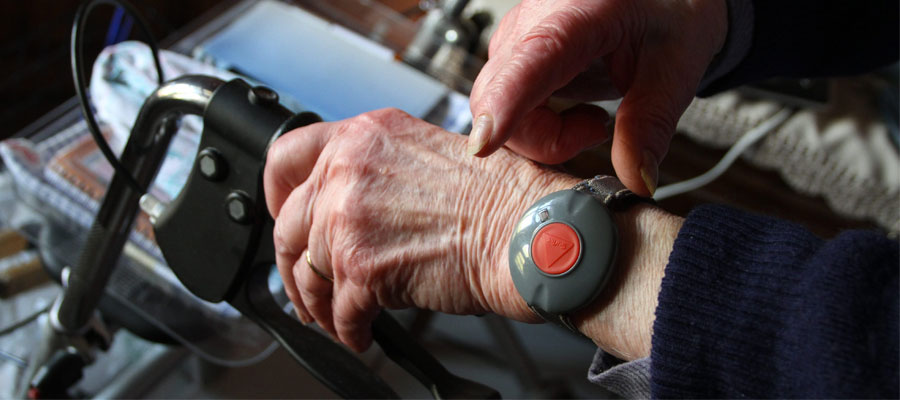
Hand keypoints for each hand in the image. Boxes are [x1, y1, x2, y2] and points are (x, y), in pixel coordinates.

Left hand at [263, 108, 578, 351]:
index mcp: (363, 135)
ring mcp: (348, 218)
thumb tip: (349, 205)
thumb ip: (374, 170)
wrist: (526, 228)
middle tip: (305, 283)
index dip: (277, 194)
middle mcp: (348, 170)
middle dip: (293, 265)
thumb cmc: (498, 196)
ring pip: (308, 274)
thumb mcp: (424, 154)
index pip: (285, 156)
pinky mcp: (360, 268)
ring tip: (336, 317)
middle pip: (289, 226)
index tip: (283, 214)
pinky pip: (338, 311)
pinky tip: (361, 331)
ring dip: (319, 304)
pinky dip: (348, 328)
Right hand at [467, 0, 727, 195]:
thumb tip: (635, 182)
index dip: (506, 103)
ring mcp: (516, 35)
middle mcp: (534, 18)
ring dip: (540, 132)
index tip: (485, 143)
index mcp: (581, 12)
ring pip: (495, 105)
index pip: (534, 58)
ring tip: (592, 117)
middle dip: (540, 137)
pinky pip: (502, 101)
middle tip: (598, 130)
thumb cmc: (668, 15)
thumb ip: (650, 126)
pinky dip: (534, 123)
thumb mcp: (674, 70)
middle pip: (498, 95)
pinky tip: (571, 108)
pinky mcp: (512, 50)